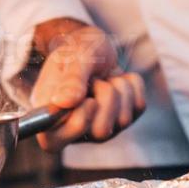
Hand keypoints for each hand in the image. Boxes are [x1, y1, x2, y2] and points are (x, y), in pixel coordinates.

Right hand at [28, 19, 146, 151]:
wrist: (91, 46)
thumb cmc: (73, 51)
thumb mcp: (71, 57)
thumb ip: (69, 79)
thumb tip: (64, 103)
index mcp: (49, 115)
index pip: (54, 141)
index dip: (77, 123)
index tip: (87, 99)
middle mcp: (73, 129)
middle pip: (100, 131)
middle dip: (105, 96)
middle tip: (95, 79)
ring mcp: (99, 127)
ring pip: (123, 119)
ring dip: (117, 87)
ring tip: (104, 76)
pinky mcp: (122, 120)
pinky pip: (138, 106)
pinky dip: (131, 84)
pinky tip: (116, 78)